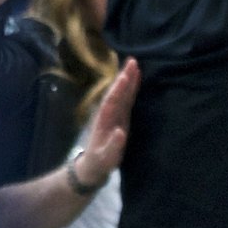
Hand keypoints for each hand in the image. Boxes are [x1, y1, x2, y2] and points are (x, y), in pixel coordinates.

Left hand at [70, 59, 140, 187]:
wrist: (92, 166)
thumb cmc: (99, 163)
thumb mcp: (105, 159)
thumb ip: (112, 146)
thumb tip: (121, 132)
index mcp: (105, 122)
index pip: (112, 102)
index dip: (119, 89)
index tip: (126, 75)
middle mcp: (108, 115)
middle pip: (116, 93)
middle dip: (124, 78)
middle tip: (132, 61)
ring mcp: (114, 116)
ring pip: (121, 94)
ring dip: (127, 79)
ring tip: (134, 64)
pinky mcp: (120, 118)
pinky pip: (126, 100)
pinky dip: (130, 89)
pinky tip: (135, 79)